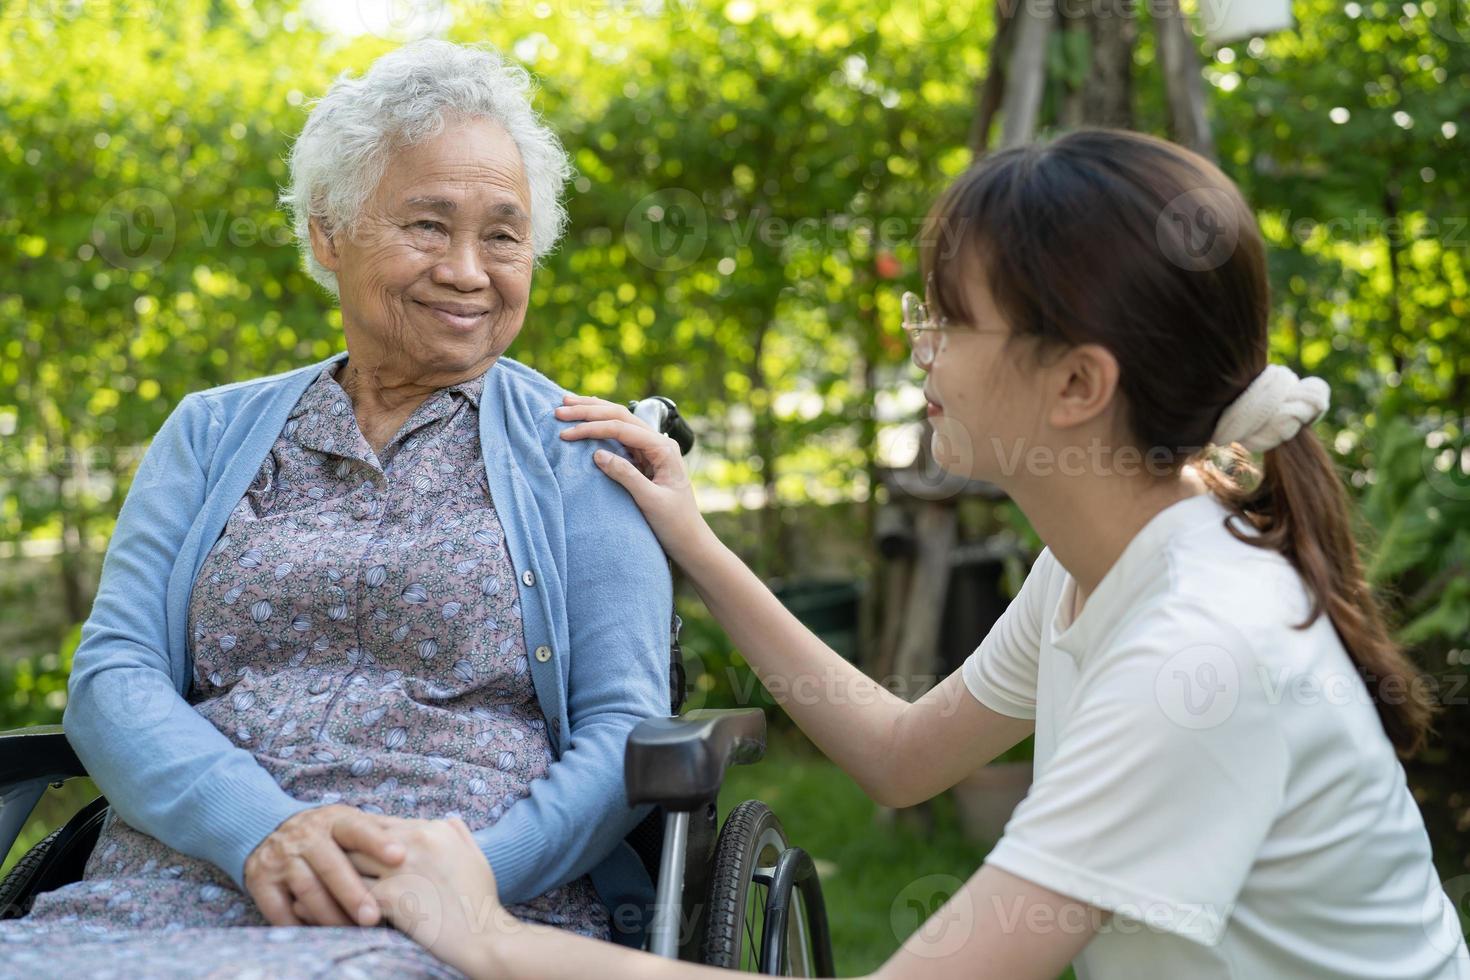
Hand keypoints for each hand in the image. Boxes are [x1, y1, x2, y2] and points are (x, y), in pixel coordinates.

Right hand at [243, 804, 405, 927]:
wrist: (264, 826)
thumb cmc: (326, 833)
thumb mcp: (348, 822)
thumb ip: (380, 831)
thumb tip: (431, 836)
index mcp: (334, 819)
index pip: (358, 828)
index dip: (378, 842)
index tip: (401, 856)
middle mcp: (305, 836)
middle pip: (332, 866)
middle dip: (354, 893)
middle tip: (374, 917)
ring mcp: (281, 858)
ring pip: (308, 890)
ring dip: (330, 914)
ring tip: (352, 931)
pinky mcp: (260, 881)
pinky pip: (279, 909)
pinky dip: (299, 924)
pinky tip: (319, 935)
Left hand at [338, 814, 508, 977]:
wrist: (484, 937)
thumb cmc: (480, 900)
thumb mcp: (475, 855)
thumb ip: (458, 832)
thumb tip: (445, 820)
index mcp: (435, 828)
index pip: (381, 825)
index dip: (362, 841)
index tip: (349, 854)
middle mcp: (417, 840)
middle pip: (359, 838)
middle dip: (341, 853)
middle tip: (323, 867)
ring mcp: (401, 868)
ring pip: (350, 862)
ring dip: (333, 876)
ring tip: (315, 886)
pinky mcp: (392, 896)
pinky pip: (350, 894)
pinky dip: (335, 902)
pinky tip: (323, 909)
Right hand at [555, 395, 714, 566]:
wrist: (690, 541)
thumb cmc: (675, 524)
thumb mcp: (650, 501)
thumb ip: (626, 476)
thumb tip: (598, 454)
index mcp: (664, 449)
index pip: (623, 428)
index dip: (593, 428)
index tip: (566, 433)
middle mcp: (659, 443)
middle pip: (620, 415)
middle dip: (589, 411)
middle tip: (561, 409)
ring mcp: (652, 449)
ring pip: (619, 420)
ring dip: (593, 412)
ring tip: (568, 405)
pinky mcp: (644, 458)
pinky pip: (620, 435)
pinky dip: (601, 425)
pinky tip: (587, 418)